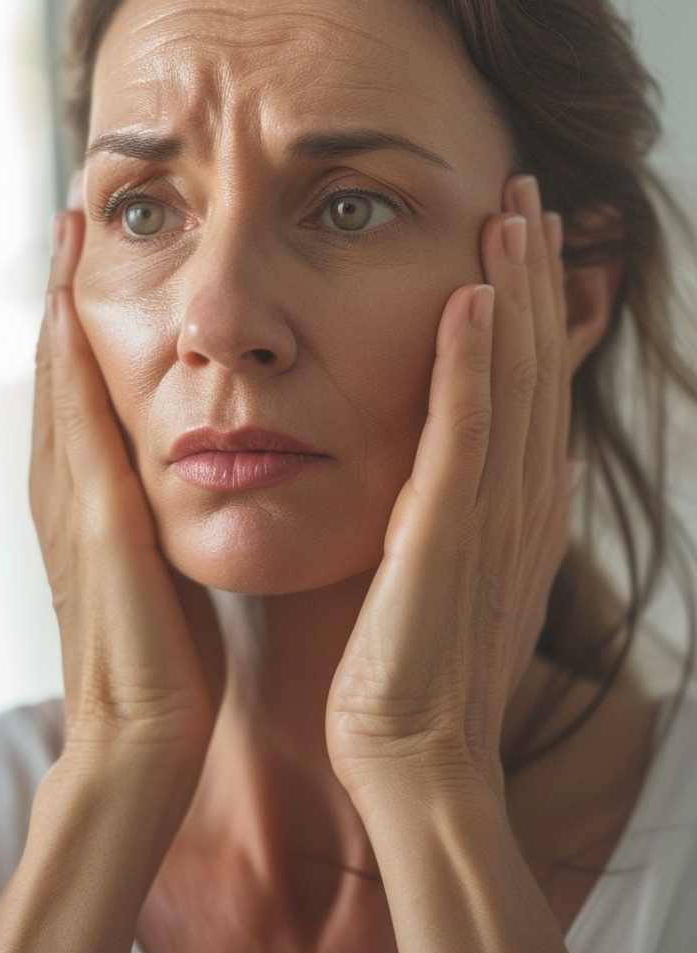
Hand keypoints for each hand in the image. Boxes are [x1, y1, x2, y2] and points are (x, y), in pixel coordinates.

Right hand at [30, 210, 223, 773]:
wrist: (145, 743)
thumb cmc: (173, 662)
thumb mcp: (170, 569)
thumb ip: (173, 514)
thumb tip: (209, 465)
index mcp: (93, 500)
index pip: (85, 389)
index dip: (85, 318)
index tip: (101, 251)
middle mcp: (67, 490)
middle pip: (60, 368)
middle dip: (64, 288)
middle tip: (75, 210)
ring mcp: (69, 505)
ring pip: (58, 380)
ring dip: (61, 301)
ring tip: (70, 231)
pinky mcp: (91, 524)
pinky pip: (73, 425)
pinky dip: (66, 363)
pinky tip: (70, 309)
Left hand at [326, 175, 574, 801]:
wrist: (416, 762)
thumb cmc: (424, 678)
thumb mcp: (471, 583)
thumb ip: (501, 519)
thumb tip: (537, 465)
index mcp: (519, 507)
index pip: (532, 384)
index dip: (534, 306)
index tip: (524, 236)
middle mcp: (520, 500)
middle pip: (534, 364)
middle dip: (534, 274)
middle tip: (526, 190)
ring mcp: (491, 517)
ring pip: (511, 381)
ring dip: (515, 291)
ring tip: (511, 210)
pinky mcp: (448, 536)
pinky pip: (466, 432)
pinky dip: (472, 362)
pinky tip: (470, 296)